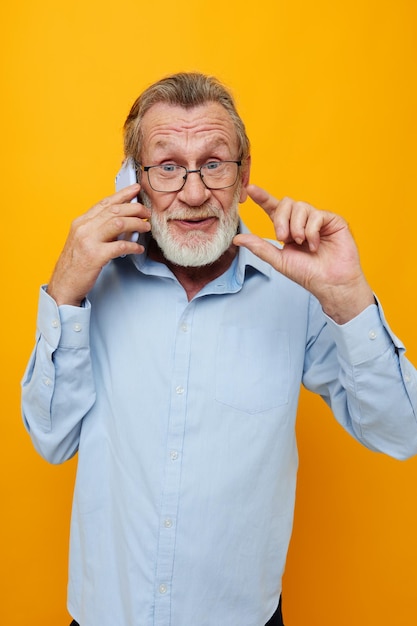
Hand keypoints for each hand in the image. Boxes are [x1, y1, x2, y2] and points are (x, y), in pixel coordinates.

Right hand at [47, 184, 150, 305]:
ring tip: (146, 226)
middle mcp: (83, 228)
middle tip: (146, 212)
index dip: (122, 195)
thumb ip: (97, 229)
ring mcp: (88, 241)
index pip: (104, 203)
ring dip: (136, 223)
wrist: (63, 286)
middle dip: (134, 208)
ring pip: (118, 223)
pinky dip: (133, 245)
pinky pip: (120, 246)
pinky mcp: (95, 256)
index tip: (135, 190)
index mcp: (81, 222)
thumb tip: (120, 221)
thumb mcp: (82, 241)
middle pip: (114, 210)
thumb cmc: (75, 266)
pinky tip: (138, 248)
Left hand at [233, 185, 374, 323]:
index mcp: (288, 229)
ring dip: (297, 227)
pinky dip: (311, 231)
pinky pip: (316, 215)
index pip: (273, 208)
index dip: (263, 197)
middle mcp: (302, 221)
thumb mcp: (279, 260)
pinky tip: (314, 245)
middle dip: (281, 220)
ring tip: (302, 243)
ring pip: (300, 207)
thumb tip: (237, 238)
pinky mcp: (333, 220)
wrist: (330, 283)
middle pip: (286, 203)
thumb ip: (259, 247)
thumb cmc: (307, 274)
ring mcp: (318, 219)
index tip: (251, 189)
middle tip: (283, 238)